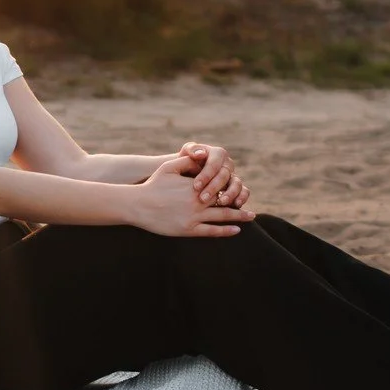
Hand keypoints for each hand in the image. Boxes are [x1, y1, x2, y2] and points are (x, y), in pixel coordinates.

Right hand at [136, 154, 254, 237]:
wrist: (138, 204)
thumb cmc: (152, 185)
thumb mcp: (169, 167)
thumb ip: (186, 162)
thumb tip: (201, 158)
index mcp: (195, 186)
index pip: (218, 186)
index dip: (230, 188)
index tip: (239, 190)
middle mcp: (198, 201)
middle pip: (225, 202)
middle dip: (240, 205)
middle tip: (252, 211)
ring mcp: (194, 216)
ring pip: (222, 217)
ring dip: (238, 217)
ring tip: (249, 218)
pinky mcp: (188, 229)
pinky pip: (211, 231)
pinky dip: (225, 230)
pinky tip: (236, 230)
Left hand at [177, 142, 250, 207]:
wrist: (189, 174)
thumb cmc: (186, 164)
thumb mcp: (185, 154)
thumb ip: (191, 150)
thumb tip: (200, 154)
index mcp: (217, 153)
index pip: (214, 164)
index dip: (206, 175)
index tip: (196, 186)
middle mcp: (228, 164)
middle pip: (224, 175)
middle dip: (213, 188)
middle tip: (203, 199)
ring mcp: (234, 176)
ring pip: (237, 183)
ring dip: (230, 194)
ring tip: (220, 203)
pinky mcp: (237, 188)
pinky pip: (244, 192)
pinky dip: (242, 198)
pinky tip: (236, 205)